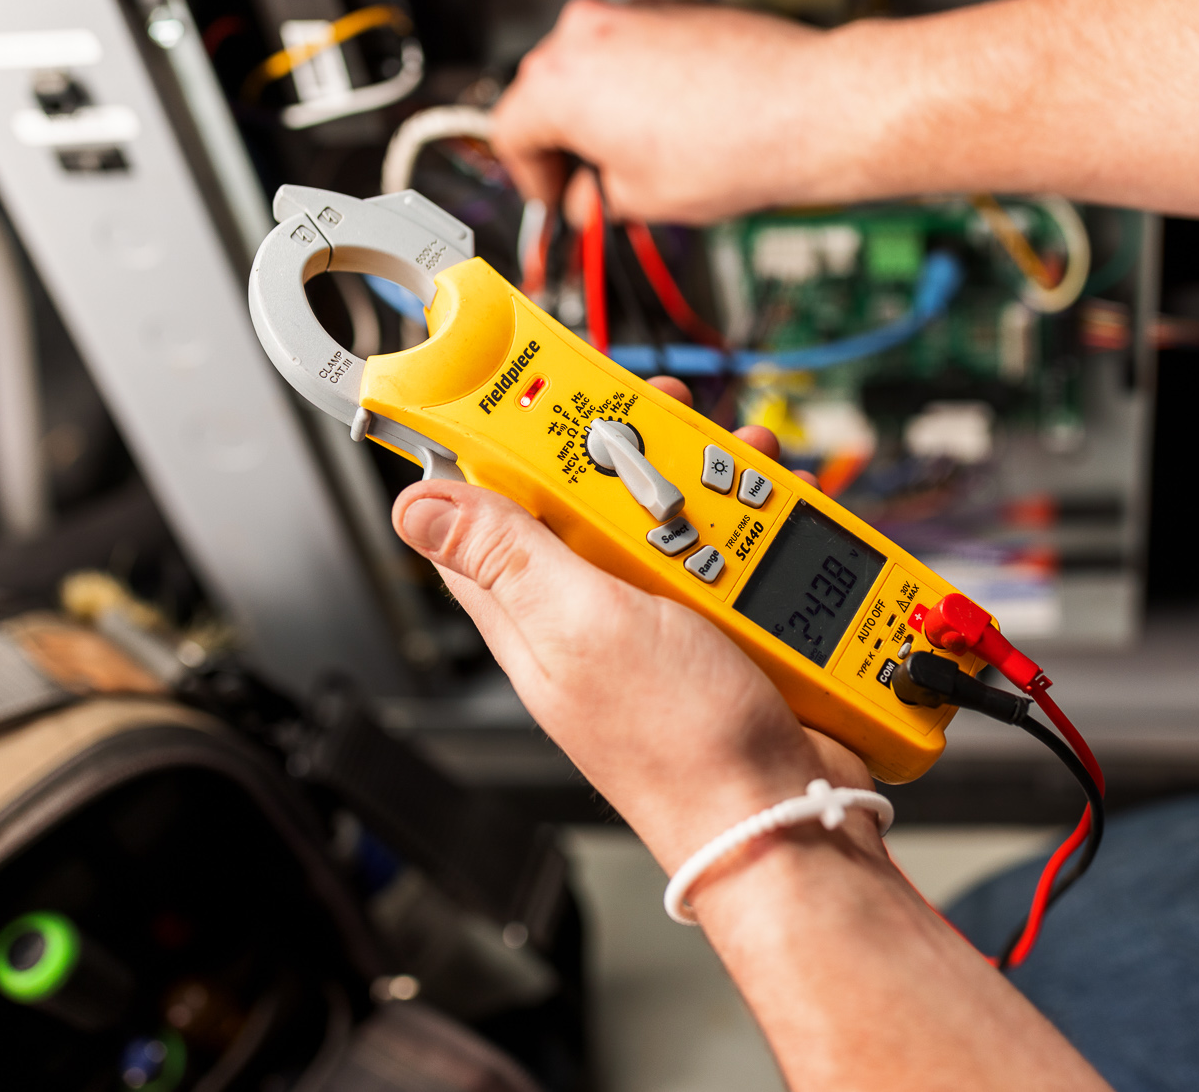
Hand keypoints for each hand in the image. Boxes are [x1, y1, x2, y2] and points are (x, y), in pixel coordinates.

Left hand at [390, 377, 870, 872]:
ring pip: (676, 512)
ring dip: (713, 488)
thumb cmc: (680, 747)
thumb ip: (505, 557)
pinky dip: (763, 532)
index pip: (490, 505)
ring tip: (739, 488)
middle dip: (636, 448)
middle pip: (597, 492)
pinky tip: (782, 529)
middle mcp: (594, 610)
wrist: (785, 816)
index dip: (504, 437)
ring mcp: (665, 617)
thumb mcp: (579, 626)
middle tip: (667, 426)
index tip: (535, 382)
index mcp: (533, 610)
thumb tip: (413, 506)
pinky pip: (739, 552)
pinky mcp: (729, 626)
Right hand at [490, 0, 886, 224]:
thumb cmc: (735, 145)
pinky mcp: (674, 7)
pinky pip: (635, 48)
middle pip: (547, 92)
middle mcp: (587, 32)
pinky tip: (679, 124)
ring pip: (592, 67)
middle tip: (596, 185)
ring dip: (605, 112)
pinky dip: (642, 84)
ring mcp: (633, 12)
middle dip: (567, 143)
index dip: (531, 178)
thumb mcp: (640, 200)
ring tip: (647, 157)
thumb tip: (592, 197)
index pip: (509, 131)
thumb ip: (594, 198)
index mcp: (560, 80)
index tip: (556, 195)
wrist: (808, 107)